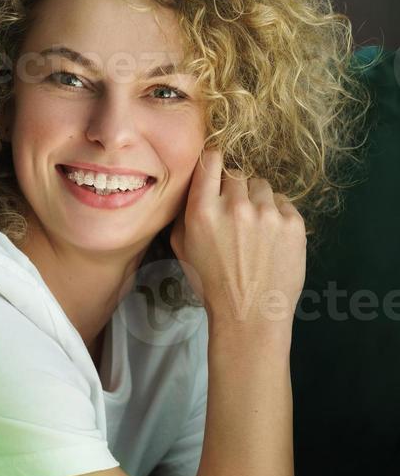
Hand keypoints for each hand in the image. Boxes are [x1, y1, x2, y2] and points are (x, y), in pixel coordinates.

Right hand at [169, 147, 306, 332]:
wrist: (250, 315)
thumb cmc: (212, 285)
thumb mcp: (183, 249)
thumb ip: (184, 213)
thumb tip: (194, 186)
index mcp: (203, 211)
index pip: (210, 160)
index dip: (213, 163)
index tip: (215, 172)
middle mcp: (236, 205)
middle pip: (236, 174)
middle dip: (234, 191)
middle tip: (235, 217)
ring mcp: (267, 213)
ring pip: (261, 186)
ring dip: (256, 201)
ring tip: (254, 230)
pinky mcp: (293, 222)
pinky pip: (283, 202)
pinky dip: (277, 215)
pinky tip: (270, 239)